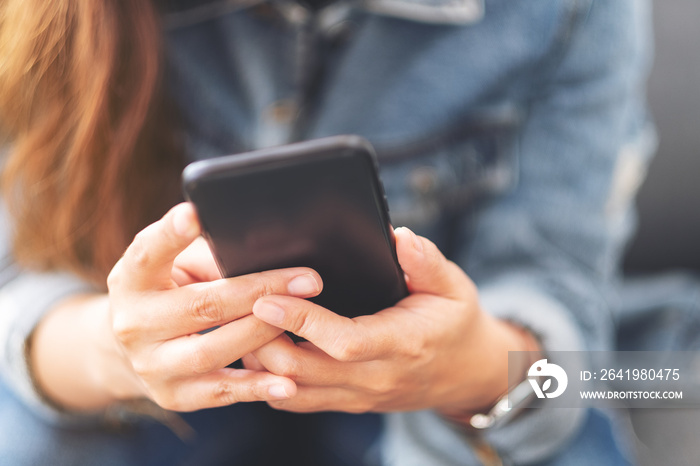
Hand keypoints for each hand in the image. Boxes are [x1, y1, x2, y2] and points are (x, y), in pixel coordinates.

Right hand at [101, 203, 324, 410]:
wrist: (134, 349)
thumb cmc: (172, 291)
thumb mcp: (178, 264)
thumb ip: (210, 256)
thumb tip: (264, 252)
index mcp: (130, 280)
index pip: (147, 253)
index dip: (170, 233)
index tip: (195, 213)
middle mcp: (132, 324)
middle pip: (202, 306)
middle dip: (260, 292)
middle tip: (306, 281)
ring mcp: (150, 365)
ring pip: (212, 351)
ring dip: (262, 333)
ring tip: (299, 319)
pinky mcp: (172, 395)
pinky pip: (220, 393)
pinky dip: (256, 387)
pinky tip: (287, 383)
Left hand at [244, 227, 533, 415]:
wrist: (466, 374)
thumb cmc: (455, 323)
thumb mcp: (453, 286)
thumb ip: (426, 261)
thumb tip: (398, 238)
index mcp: (403, 343)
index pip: (345, 341)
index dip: (303, 320)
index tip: (268, 296)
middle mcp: (377, 377)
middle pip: (306, 371)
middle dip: (264, 342)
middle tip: (239, 308)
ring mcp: (360, 396)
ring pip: (295, 392)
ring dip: (262, 364)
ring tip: (241, 327)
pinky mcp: (348, 403)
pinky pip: (300, 401)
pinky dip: (272, 381)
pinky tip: (258, 353)